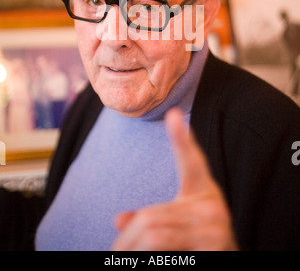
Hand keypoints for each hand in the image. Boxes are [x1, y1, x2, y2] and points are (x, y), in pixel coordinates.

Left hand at [111, 108, 237, 250]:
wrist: (229, 265)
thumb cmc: (200, 243)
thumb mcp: (179, 224)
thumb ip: (154, 217)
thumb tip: (118, 219)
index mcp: (205, 191)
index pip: (192, 162)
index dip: (181, 140)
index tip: (173, 114)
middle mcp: (214, 206)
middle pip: (151, 217)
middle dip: (129, 236)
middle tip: (114, 251)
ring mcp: (216, 229)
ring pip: (154, 235)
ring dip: (132, 248)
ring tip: (120, 254)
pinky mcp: (213, 249)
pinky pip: (165, 248)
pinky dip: (148, 256)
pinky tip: (146, 256)